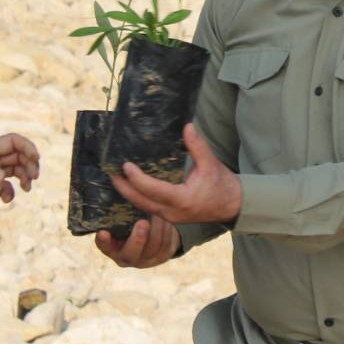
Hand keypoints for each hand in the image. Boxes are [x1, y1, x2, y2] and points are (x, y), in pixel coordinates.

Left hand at [0, 133, 40, 213]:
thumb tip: (2, 178)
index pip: (13, 141)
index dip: (27, 146)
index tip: (35, 159)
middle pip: (19, 156)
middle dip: (30, 164)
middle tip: (33, 177)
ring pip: (15, 171)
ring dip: (25, 177)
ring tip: (27, 188)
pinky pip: (5, 189)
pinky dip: (11, 194)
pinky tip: (6, 200)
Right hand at [94, 214, 180, 268]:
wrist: (152, 235)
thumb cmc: (130, 222)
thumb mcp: (122, 219)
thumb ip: (118, 212)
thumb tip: (116, 187)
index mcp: (112, 248)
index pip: (104, 247)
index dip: (104, 241)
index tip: (103, 233)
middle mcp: (127, 257)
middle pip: (131, 253)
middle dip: (137, 238)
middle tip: (143, 222)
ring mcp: (145, 260)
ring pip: (153, 247)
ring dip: (157, 228)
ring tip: (158, 212)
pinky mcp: (162, 257)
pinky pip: (166, 245)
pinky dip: (167, 230)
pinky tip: (166, 218)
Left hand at [109, 123, 241, 224]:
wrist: (233, 205)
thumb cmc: (223, 185)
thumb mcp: (211, 163)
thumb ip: (198, 146)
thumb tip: (187, 126)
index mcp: (183, 200)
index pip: (153, 190)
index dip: (137, 179)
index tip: (126, 166)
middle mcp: (173, 212)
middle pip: (141, 202)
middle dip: (124, 188)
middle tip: (111, 173)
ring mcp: (171, 217)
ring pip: (143, 207)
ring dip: (128, 194)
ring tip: (116, 179)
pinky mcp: (170, 217)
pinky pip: (149, 208)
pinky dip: (138, 197)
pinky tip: (130, 187)